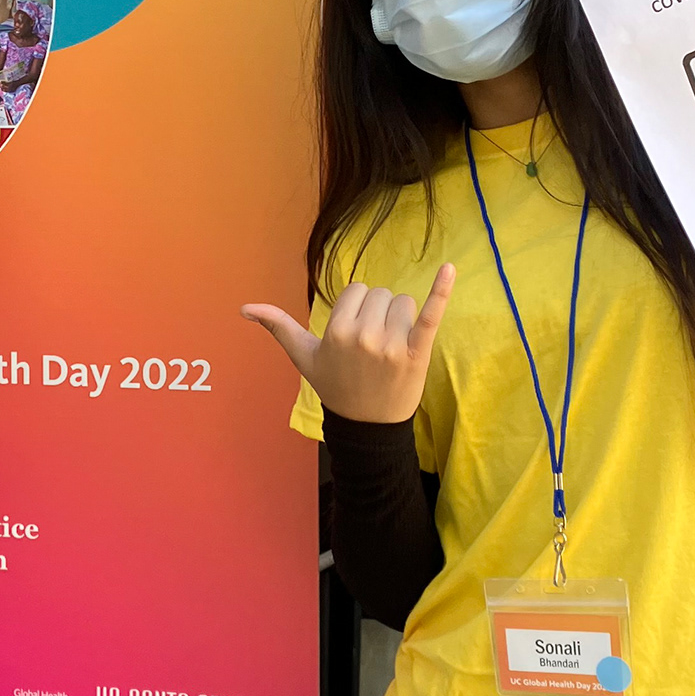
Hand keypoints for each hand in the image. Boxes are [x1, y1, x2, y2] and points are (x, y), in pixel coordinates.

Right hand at [241, 266, 455, 423]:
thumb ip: (278, 327)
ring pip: (404, 303)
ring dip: (401, 320)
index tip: (355, 335)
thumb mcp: (303, 356)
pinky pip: (430, 315)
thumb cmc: (334, 385)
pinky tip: (450, 270)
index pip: (358, 291)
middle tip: (373, 347)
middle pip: (382, 294)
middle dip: (379, 313)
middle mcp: (364, 336)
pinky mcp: (419, 352)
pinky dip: (441, 292)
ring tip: (392, 349)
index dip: (357, 309)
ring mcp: (392, 345)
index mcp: (337, 331)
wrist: (367, 425)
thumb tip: (244, 307)